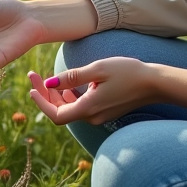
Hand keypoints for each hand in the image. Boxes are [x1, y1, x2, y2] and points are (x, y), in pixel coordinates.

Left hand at [27, 57, 161, 125]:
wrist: (155, 83)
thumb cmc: (128, 73)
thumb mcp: (98, 69)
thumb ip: (72, 77)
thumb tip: (50, 84)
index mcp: (88, 109)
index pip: (55, 115)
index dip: (41, 102)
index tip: (31, 87)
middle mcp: (92, 117)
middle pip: (60, 112)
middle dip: (45, 95)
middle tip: (35, 76)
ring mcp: (99, 115)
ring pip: (70, 110)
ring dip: (56, 96)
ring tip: (47, 79)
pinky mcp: (105, 111)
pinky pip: (81, 107)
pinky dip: (70, 97)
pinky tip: (68, 85)